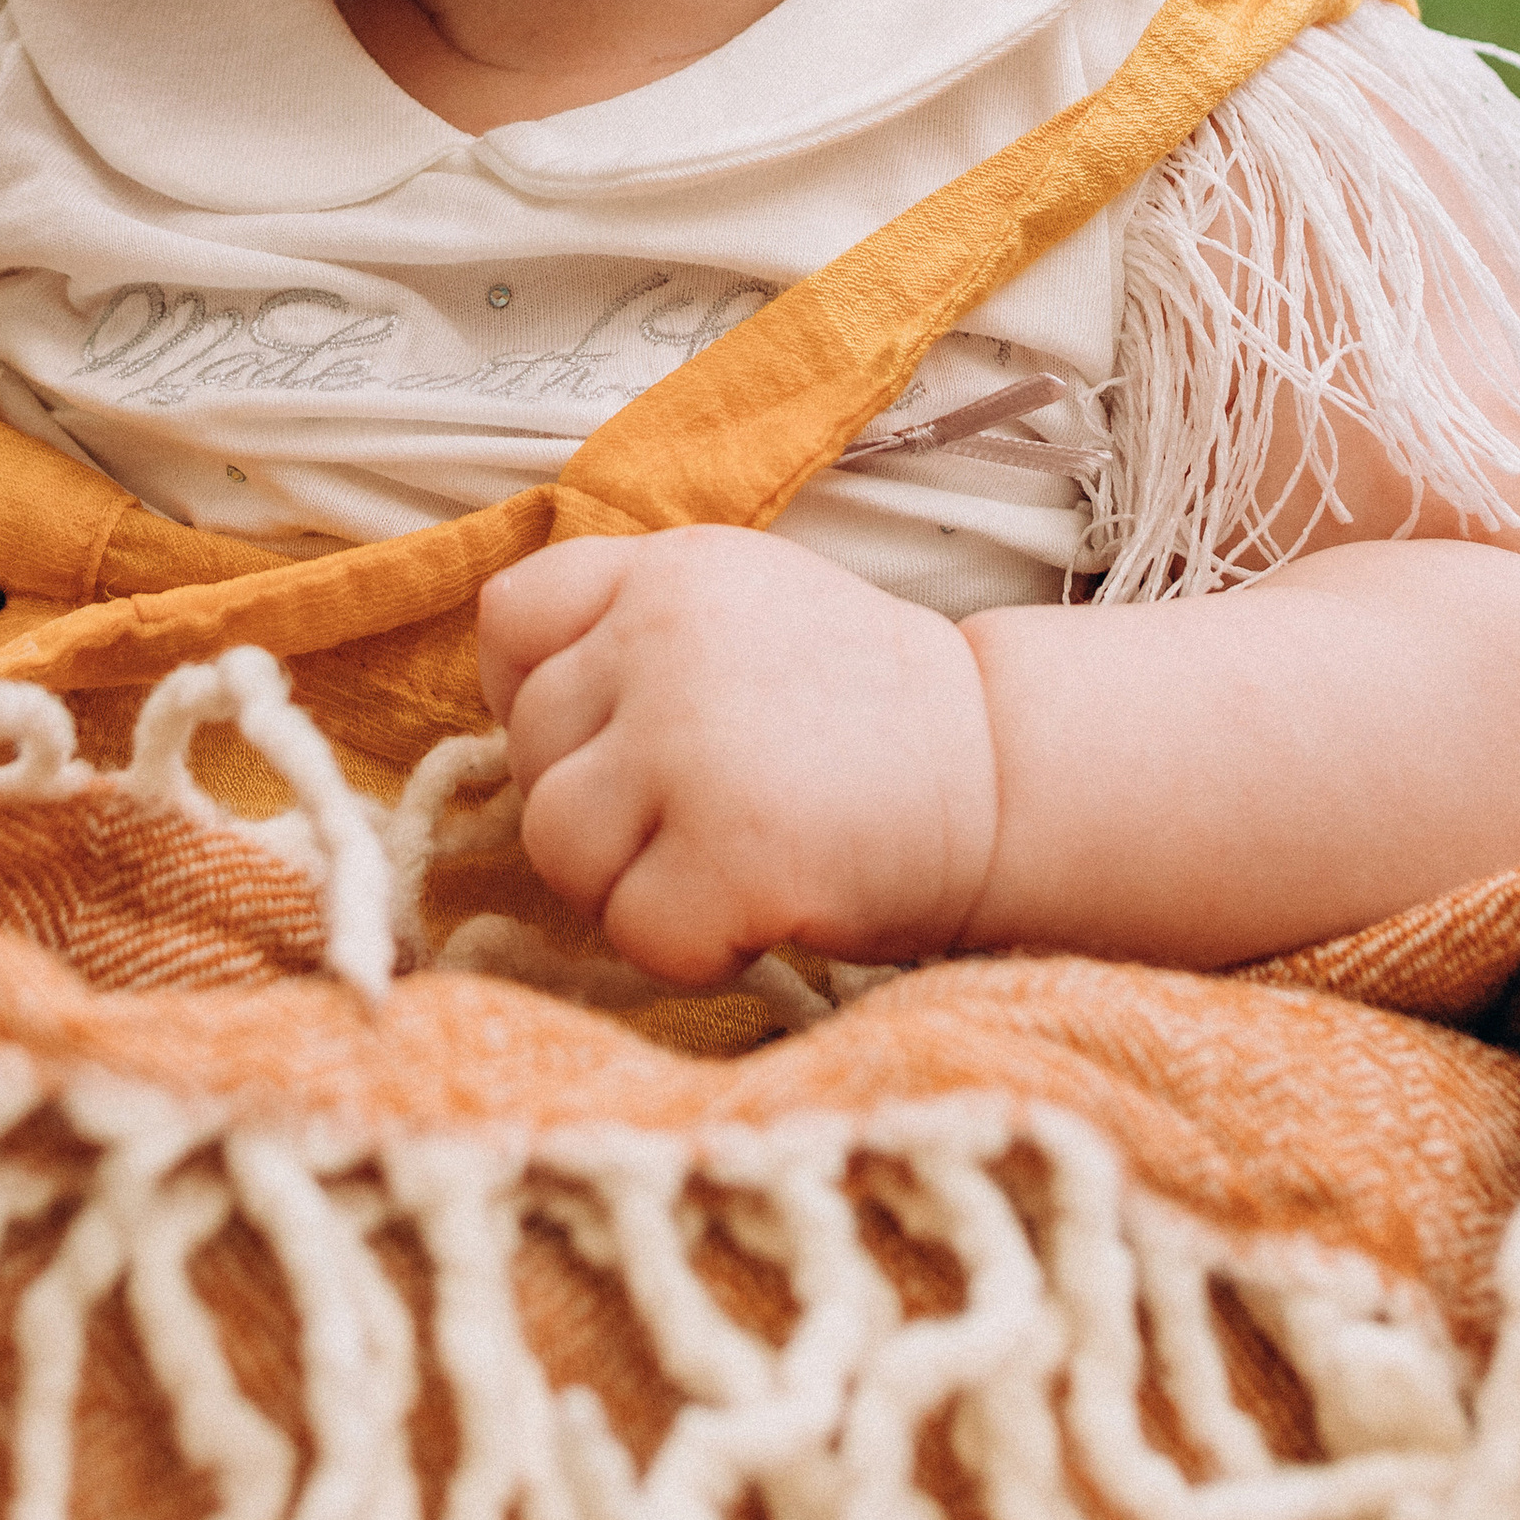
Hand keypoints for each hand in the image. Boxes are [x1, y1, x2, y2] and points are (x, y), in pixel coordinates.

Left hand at [476, 526, 998, 984]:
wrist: (1008, 772)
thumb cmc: (867, 713)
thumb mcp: (746, 609)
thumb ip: (635, 633)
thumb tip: (519, 711)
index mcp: (666, 571)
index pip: (511, 621)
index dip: (534, 698)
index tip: (608, 744)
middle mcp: (664, 639)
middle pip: (531, 751)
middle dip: (598, 808)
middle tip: (697, 822)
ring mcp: (690, 741)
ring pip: (558, 844)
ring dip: (628, 883)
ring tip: (724, 864)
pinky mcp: (730, 849)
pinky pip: (633, 930)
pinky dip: (688, 948)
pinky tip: (760, 910)